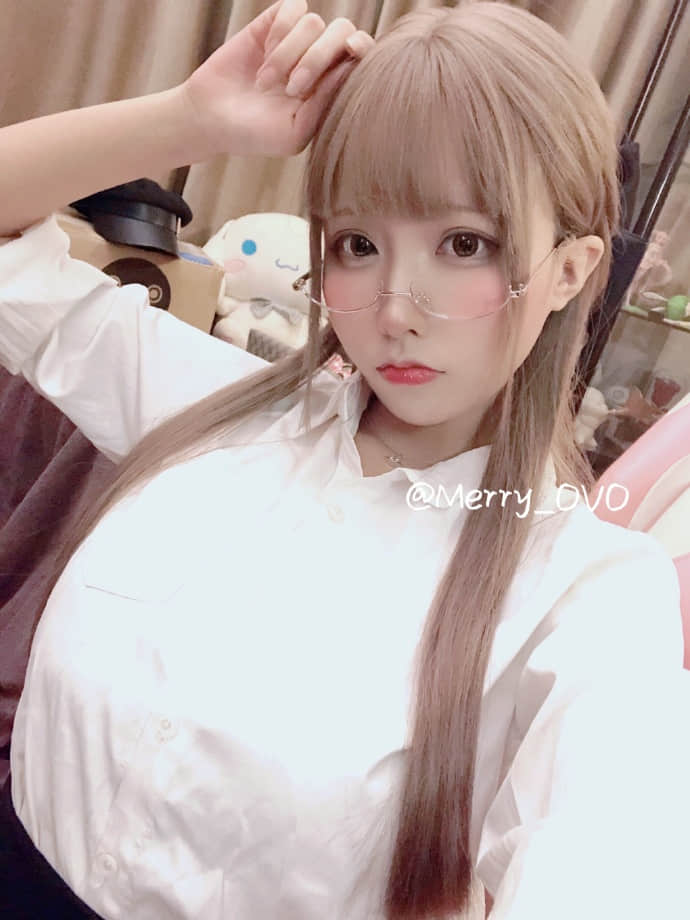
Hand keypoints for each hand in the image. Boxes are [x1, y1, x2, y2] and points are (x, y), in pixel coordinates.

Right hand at [180, 0, 374, 160]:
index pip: (360, 55)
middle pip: (341, 32)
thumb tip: (350, 65)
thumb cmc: (254, 134)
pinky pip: (292, 8)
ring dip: (289, 54)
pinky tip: (265, 52)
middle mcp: (318, 60)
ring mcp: (295, 40)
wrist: (210, 119)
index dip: (362, 48)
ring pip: (314, 23)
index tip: (352, 52)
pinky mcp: (271, 24)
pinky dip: (281, 30)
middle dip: (318, 59)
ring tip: (267, 82)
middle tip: (293, 88)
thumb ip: (325, 104)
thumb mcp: (294, 133)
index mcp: (330, 86)